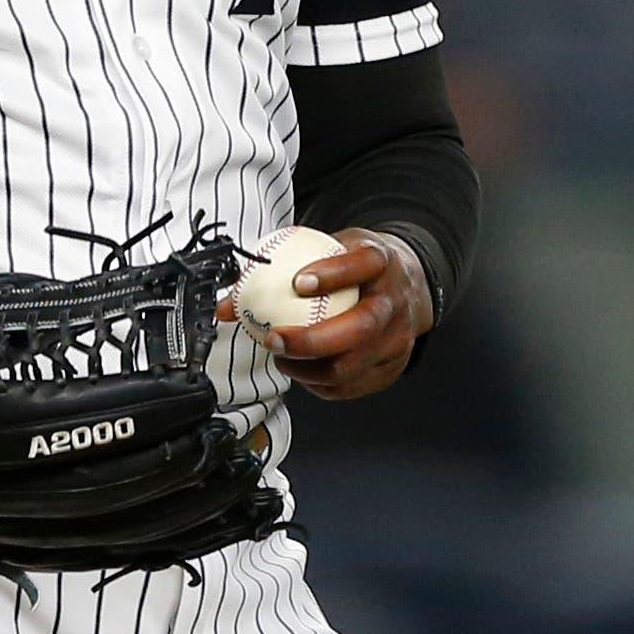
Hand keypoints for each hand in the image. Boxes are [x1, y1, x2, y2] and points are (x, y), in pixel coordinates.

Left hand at [217, 228, 435, 401]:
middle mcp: (394, 301)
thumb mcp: (326, 248)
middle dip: (313, 340)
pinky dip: (322, 384)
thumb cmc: (357, 265)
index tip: (297, 282)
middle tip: (274, 339)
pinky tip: (301, 371)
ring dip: (310, 368)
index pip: (362, 265)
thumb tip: (228, 302)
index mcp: (380, 262)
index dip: (333, 274)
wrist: (406, 283)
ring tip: (282, 358)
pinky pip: (354, 385)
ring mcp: (398, 337)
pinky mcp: (393, 366)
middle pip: (362, 326)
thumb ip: (281, 266)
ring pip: (355, 364)